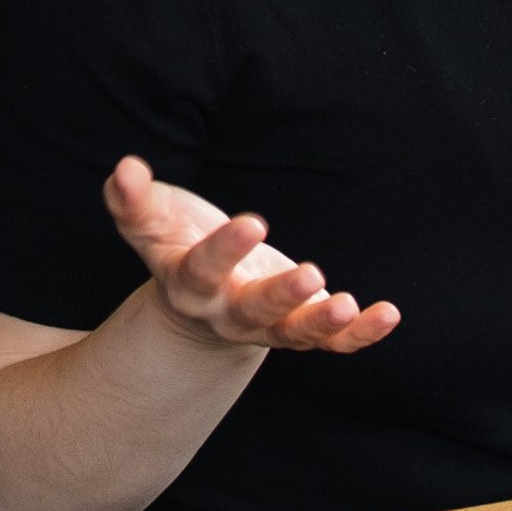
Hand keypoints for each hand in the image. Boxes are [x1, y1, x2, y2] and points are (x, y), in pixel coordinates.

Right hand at [103, 157, 398, 355]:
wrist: (199, 298)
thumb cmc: (176, 244)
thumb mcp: (151, 222)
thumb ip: (132, 200)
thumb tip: (124, 169)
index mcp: (191, 286)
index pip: (204, 271)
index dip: (225, 250)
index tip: (252, 222)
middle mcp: (228, 314)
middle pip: (253, 312)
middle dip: (279, 296)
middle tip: (309, 275)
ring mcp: (267, 326)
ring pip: (294, 334)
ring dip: (322, 323)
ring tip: (347, 304)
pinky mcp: (298, 327)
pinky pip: (332, 341)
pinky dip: (359, 333)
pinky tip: (388, 314)